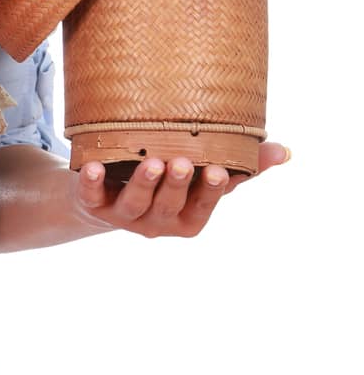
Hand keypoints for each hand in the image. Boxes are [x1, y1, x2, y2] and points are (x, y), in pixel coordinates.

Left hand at [74, 140, 291, 238]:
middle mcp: (156, 223)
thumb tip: (284, 151)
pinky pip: (91, 196)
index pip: (201, 208)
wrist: (107, 193)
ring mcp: (123, 216)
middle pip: (167, 206)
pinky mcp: (93, 204)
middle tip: (180, 162)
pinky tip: (91, 166)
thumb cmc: (167, 182)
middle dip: (175, 185)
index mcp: (186, 218)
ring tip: (150, 162)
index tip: (216, 170)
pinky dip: (91, 183)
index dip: (209, 192)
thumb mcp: (202, 177)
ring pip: (134, 204)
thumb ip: (242, 166)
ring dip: (142, 183)